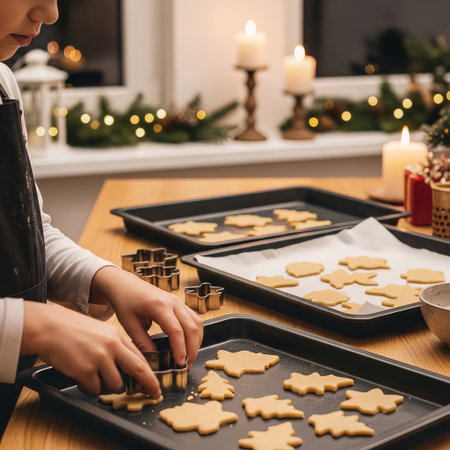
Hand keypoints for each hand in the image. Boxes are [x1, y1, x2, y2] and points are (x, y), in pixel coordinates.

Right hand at [21, 301, 161, 397]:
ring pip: (115, 384)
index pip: (139, 357)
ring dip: (105, 385)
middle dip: (147, 383)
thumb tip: (127, 365)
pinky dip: (87, 387)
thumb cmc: (72, 330)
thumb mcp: (100, 331)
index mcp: (117, 336)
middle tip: (152, 392)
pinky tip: (79, 376)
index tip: (155, 384)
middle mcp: (112, 346)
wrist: (49, 328)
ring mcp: (99, 358)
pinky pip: (94, 389)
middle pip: (138, 369)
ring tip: (92, 375)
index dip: (149, 372)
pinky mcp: (85, 370)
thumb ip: (115, 346)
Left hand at [90, 267, 203, 369]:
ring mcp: (179, 302)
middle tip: (186, 366)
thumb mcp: (129, 324)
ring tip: (189, 358)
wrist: (127, 286)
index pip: (176, 330)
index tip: (179, 364)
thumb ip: (142, 342)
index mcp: (159, 306)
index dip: (180, 349)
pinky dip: (196, 333)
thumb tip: (155, 359)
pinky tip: (190, 345)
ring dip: (197, 342)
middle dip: (192, 349)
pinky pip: (194, 319)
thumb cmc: (126, 302)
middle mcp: (173, 302)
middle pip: (192, 327)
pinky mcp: (180, 304)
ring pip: (197, 323)